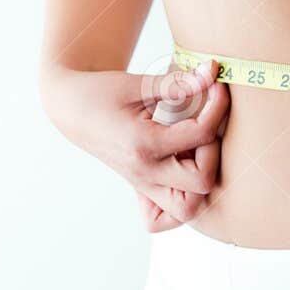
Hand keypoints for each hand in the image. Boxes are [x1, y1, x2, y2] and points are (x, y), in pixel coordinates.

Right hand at [43, 62, 229, 232]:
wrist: (72, 109)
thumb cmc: (102, 92)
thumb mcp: (139, 84)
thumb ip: (178, 83)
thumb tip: (212, 72)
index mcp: (143, 144)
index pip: (200, 135)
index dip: (217, 108)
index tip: (216, 88)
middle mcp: (144, 173)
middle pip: (201, 182)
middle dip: (213, 151)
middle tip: (204, 126)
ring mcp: (142, 185)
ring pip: (187, 210)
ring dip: (200, 180)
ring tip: (195, 149)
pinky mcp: (142, 189)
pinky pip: (165, 217)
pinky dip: (180, 203)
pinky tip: (181, 170)